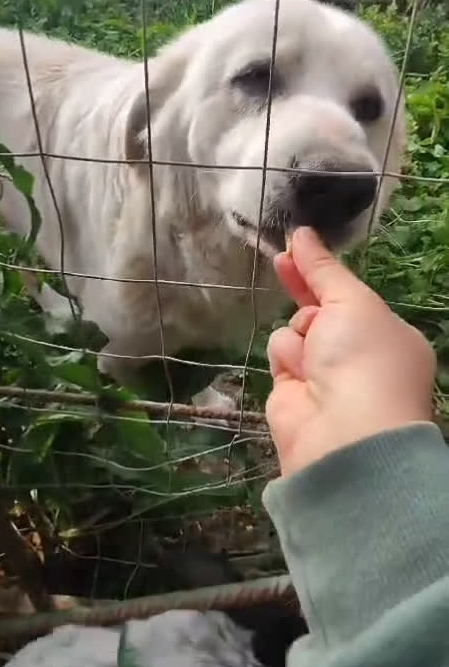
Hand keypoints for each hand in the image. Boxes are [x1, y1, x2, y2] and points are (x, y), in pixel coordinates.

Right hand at [266, 227, 435, 476]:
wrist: (344, 433)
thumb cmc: (363, 357)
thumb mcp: (352, 301)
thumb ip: (322, 269)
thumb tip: (302, 233)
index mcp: (387, 334)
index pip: (349, 295)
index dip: (322, 271)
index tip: (296, 244)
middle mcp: (357, 355)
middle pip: (320, 310)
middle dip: (301, 288)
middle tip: (279, 260)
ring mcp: (324, 374)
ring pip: (295, 331)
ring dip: (300, 333)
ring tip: (314, 354)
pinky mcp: (292, 392)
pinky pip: (281, 355)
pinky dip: (286, 358)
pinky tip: (299, 374)